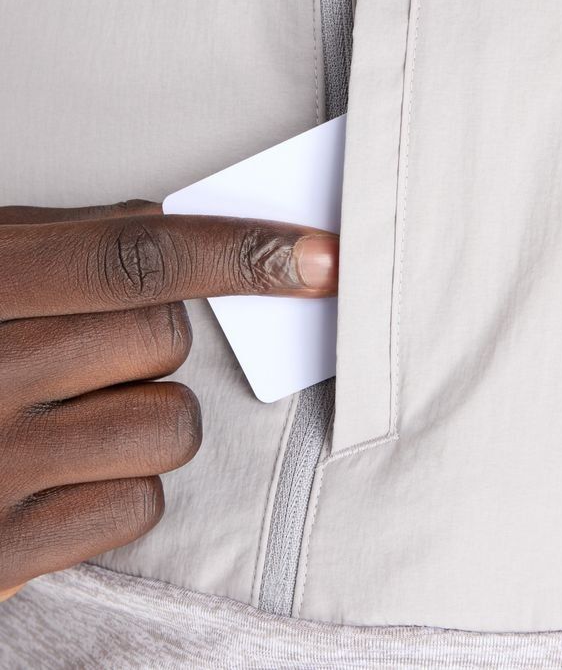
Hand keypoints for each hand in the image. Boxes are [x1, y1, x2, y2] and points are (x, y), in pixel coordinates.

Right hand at [0, 200, 337, 600]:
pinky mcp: (0, 551)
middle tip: (86, 352)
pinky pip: (141, 505)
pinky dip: (121, 488)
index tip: (320, 254)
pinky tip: (64, 477)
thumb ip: (59, 242)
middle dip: (149, 340)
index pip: (138, 257)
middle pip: (165, 337)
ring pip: (171, 425)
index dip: (242, 251)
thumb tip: (164, 218)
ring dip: (145, 416)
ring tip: (73, 417)